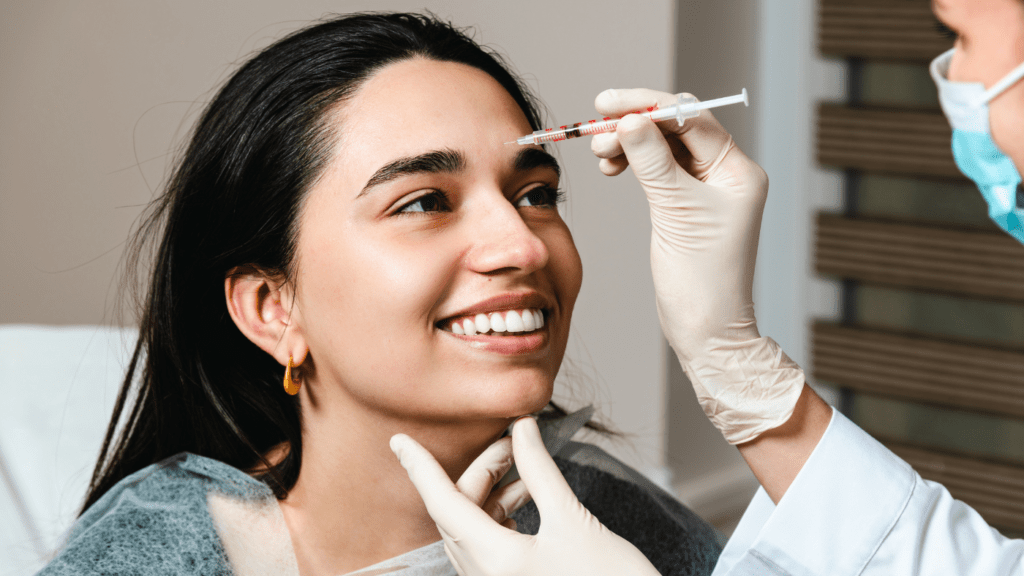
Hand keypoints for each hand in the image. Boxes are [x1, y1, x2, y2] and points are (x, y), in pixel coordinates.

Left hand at [390, 417, 660, 575]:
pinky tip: (526, 498)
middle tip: (513, 442)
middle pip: (458, 513)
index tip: (399, 440)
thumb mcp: (573, 519)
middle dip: (480, 472)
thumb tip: (522, 429)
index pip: (442, 503)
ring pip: (472, 530)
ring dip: (492, 494)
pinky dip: (501, 517)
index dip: (419, 468)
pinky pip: (488, 547)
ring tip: (525, 469)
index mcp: (494, 560)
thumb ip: (539, 471)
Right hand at [591, 89, 803, 443]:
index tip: (608, 104)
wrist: (706, 329)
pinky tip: (611, 166)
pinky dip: (632, 162)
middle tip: (595, 130)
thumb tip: (630, 121)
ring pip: (661, 147)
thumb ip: (652, 162)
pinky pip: (656, 169)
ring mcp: (705, 189)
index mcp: (737, 170)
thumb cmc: (703, 279)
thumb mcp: (676, 213)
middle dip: (634, 124)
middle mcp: (725, 174)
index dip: (647, 106)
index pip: (690, 118)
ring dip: (628, 143)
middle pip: (675, 129)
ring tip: (599, 153)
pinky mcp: (685, 204)